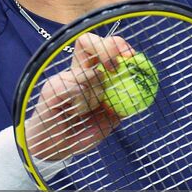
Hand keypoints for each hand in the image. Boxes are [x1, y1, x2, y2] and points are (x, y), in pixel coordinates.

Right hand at [24, 32, 129, 159]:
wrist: (55, 149)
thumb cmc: (80, 133)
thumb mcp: (109, 119)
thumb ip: (121, 104)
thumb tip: (139, 91)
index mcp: (91, 75)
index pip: (102, 48)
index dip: (117, 46)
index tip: (132, 57)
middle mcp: (76, 72)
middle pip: (87, 41)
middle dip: (108, 48)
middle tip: (117, 66)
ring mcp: (63, 78)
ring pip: (88, 72)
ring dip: (95, 93)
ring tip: (86, 111)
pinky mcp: (52, 87)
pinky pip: (75, 87)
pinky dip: (81, 102)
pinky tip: (74, 113)